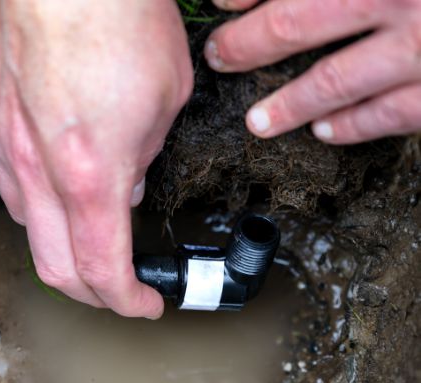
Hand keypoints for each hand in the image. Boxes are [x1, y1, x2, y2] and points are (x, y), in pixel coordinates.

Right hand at [0, 0, 192, 317]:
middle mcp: (34, 167)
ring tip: (87, 219)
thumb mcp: (166, 99)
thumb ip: (142, 157)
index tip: (145, 304)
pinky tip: (39, 168)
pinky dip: (21, 180)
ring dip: (59, 234)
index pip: (104, 270)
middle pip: (55, 263)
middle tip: (116, 284)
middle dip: (91, 288)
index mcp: (91, 173)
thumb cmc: (122, 11)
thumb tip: (124, 189)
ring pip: (25, 218)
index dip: (127, 300)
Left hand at [205, 0, 420, 143]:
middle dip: (248, 44)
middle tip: (219, 56)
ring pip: (333, 80)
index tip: (221, 3)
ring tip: (257, 122)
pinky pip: (386, 114)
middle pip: (298, 22)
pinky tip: (322, 132)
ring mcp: (420, 48)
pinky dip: (350, 126)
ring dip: (288, 104)